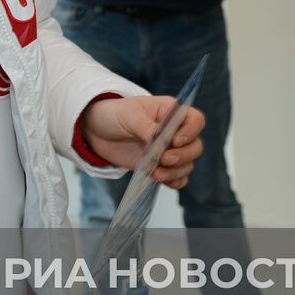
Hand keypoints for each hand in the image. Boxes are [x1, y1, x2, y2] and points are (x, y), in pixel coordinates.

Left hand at [80, 96, 204, 188]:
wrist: (98, 131)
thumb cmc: (116, 114)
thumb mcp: (130, 115)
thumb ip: (148, 128)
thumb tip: (162, 145)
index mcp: (172, 112)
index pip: (196, 120)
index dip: (191, 132)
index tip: (174, 141)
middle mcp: (175, 132)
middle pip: (195, 146)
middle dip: (183, 156)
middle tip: (163, 159)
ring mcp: (169, 151)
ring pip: (187, 165)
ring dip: (175, 172)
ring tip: (155, 174)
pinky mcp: (161, 166)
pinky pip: (178, 178)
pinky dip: (173, 181)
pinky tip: (160, 180)